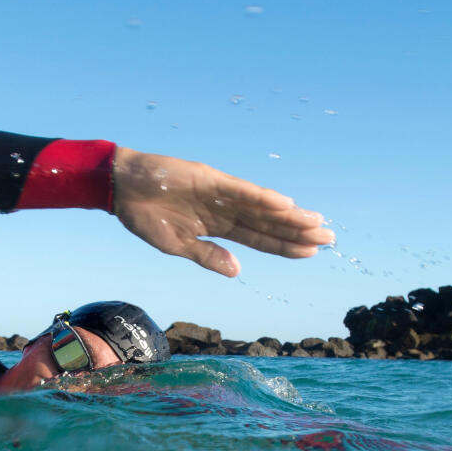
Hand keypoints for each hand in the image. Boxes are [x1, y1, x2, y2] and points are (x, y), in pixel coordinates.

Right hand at [111, 147, 334, 276]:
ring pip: (262, 207)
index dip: (286, 246)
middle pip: (269, 223)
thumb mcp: (176, 245)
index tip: (313, 253)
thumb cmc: (145, 216)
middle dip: (298, 231)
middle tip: (331, 238)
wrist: (121, 187)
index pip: (260, 239)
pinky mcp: (210, 179)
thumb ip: (207, 256)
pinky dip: (263, 198)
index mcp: (218, 227)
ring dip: (289, 216)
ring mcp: (220, 193)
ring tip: (317, 224)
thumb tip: (237, 271)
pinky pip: (241, 191)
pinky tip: (286, 206)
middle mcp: (226, 209)